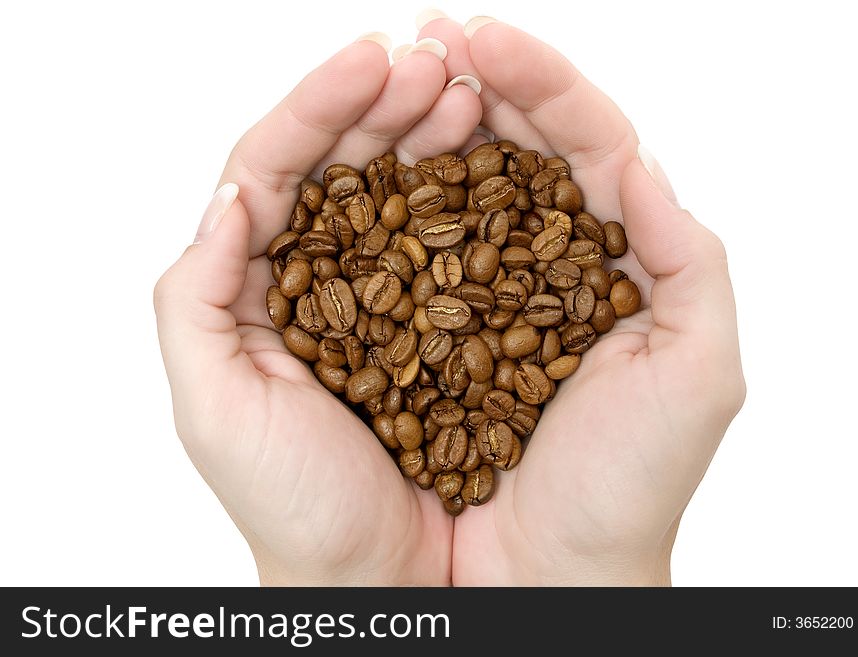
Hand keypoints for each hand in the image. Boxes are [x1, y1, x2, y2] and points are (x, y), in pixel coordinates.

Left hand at [154, 34, 484, 584]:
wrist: (380, 577)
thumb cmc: (294, 505)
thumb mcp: (217, 407)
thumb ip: (196, 298)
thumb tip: (229, 198)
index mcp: (255, 288)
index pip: (273, 171)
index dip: (315, 108)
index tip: (368, 60)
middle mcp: (321, 280)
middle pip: (344, 167)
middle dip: (384, 106)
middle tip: (435, 61)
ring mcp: (389, 296)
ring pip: (405, 194)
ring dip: (433, 134)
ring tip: (470, 91)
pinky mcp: (445, 323)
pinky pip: (457, 246)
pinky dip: (474, 199)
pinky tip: (498, 158)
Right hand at [414, 16, 744, 584]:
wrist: (546, 578)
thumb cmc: (626, 489)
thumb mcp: (695, 372)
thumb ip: (687, 259)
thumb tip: (642, 165)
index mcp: (606, 262)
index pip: (581, 143)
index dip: (538, 83)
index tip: (483, 38)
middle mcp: (532, 269)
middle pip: (505, 150)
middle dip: (469, 85)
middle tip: (426, 37)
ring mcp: (464, 296)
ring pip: (439, 189)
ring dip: (411, 128)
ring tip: (390, 78)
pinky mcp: (404, 334)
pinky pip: (380, 253)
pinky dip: (365, 202)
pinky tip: (351, 161)